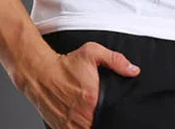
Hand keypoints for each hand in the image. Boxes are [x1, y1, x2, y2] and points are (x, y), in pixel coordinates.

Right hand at [26, 41, 140, 127]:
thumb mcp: (92, 53)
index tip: (115, 111)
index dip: (115, 115)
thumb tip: (133, 70)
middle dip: (104, 118)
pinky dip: (79, 127)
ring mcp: (70, 125)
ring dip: (92, 123)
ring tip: (92, 113)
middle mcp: (82, 115)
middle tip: (100, 108)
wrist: (41, 73)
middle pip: (100, 123)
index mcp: (92, 99)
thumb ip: (116, 60)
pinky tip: (81, 118)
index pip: (111, 115)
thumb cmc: (66, 64)